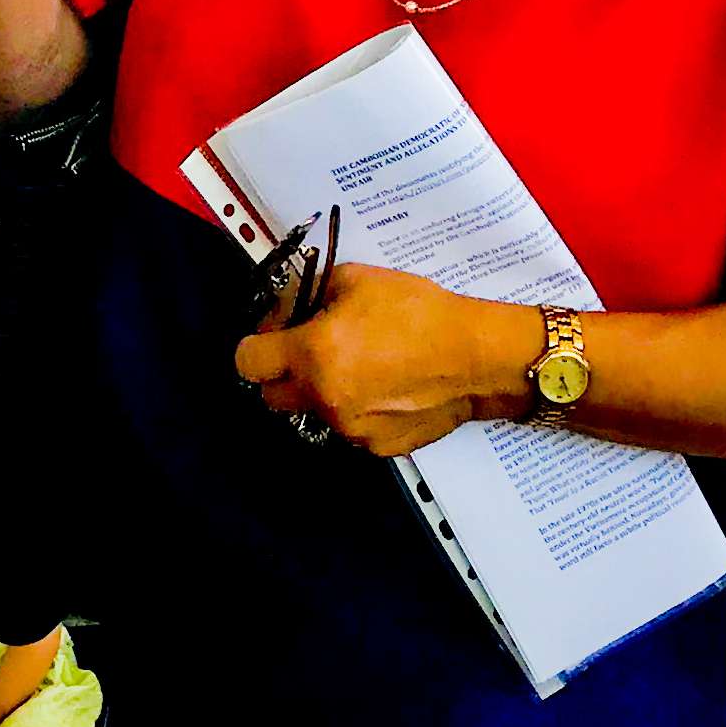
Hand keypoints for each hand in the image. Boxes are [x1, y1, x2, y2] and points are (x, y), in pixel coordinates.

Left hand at [231, 266, 526, 458]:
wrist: (478, 357)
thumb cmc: (421, 313)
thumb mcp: (358, 279)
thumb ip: (311, 293)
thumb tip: (291, 304)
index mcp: (312, 355)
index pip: (247, 361)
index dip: (258, 344)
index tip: (276, 335)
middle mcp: (324, 398)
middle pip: (272, 396)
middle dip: (283, 374)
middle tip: (310, 351)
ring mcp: (350, 428)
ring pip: (313, 413)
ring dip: (322, 392)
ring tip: (360, 366)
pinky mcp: (377, 447)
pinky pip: (350, 429)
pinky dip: (358, 410)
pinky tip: (386, 387)